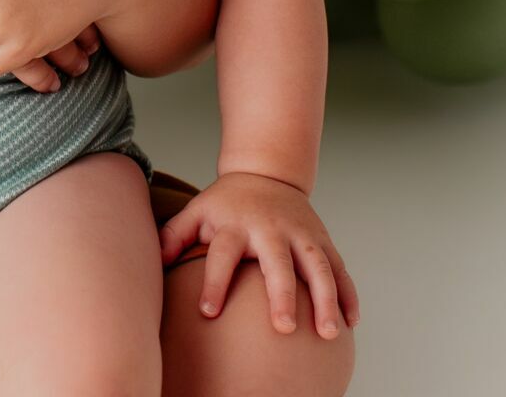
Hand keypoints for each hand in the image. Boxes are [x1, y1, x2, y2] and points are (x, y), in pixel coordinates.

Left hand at [158, 172, 359, 338]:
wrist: (267, 172)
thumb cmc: (226, 203)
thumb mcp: (197, 211)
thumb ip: (174, 235)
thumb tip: (154, 261)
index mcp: (236, 225)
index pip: (222, 254)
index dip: (214, 282)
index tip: (208, 312)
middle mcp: (271, 229)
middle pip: (277, 261)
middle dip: (281, 294)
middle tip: (283, 328)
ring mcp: (301, 234)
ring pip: (318, 266)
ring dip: (326, 298)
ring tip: (328, 332)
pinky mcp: (323, 240)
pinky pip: (340, 268)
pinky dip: (347, 294)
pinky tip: (352, 321)